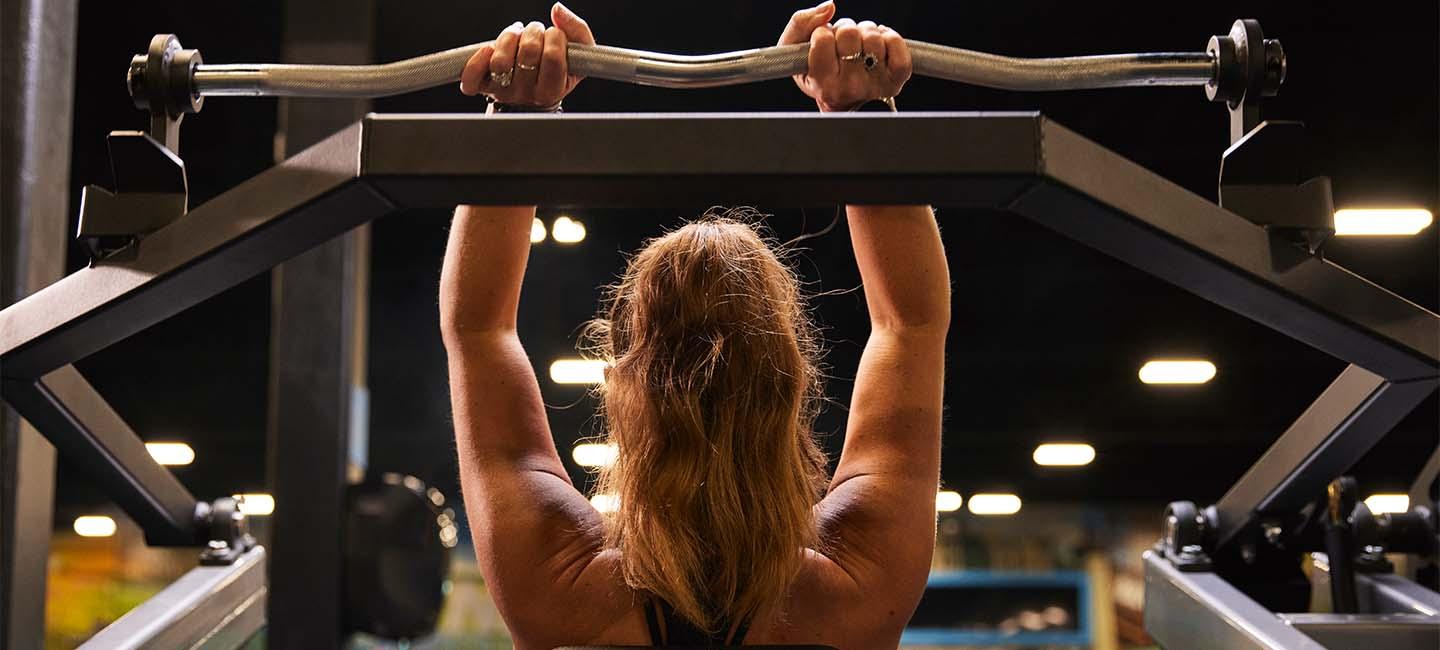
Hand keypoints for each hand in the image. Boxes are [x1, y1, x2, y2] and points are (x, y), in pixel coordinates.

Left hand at [460, 2, 594, 107]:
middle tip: (536, 34)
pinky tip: (489, 49)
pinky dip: (478, 59)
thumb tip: (557, 9)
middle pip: (528, 53)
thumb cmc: (557, 70)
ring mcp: (504, 92)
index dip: (555, 37)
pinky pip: (473, 77)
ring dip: (509, 37)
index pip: (553, 58)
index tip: (555, 35)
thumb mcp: (577, 55)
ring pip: (501, 60)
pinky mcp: (484, 87)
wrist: (534, 95)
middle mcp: (528, 95)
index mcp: (553, 90)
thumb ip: (577, 30)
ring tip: (517, 37)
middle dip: (533, 32)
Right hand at [778, 1, 911, 111]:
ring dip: (866, 32)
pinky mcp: (896, 79)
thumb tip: (830, 6)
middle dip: (845, 30)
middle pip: (849, 33)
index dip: (823, 32)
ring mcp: (875, 84)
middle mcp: (849, 87)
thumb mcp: (797, 54)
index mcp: (823, 83)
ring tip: (860, 46)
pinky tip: (880, 45)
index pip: (823, 38)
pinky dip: (889, 37)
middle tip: (843, 44)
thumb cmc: (819, 75)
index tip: (825, 44)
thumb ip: (801, 24)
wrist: (845, 106)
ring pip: (873, 36)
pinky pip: (897, 44)